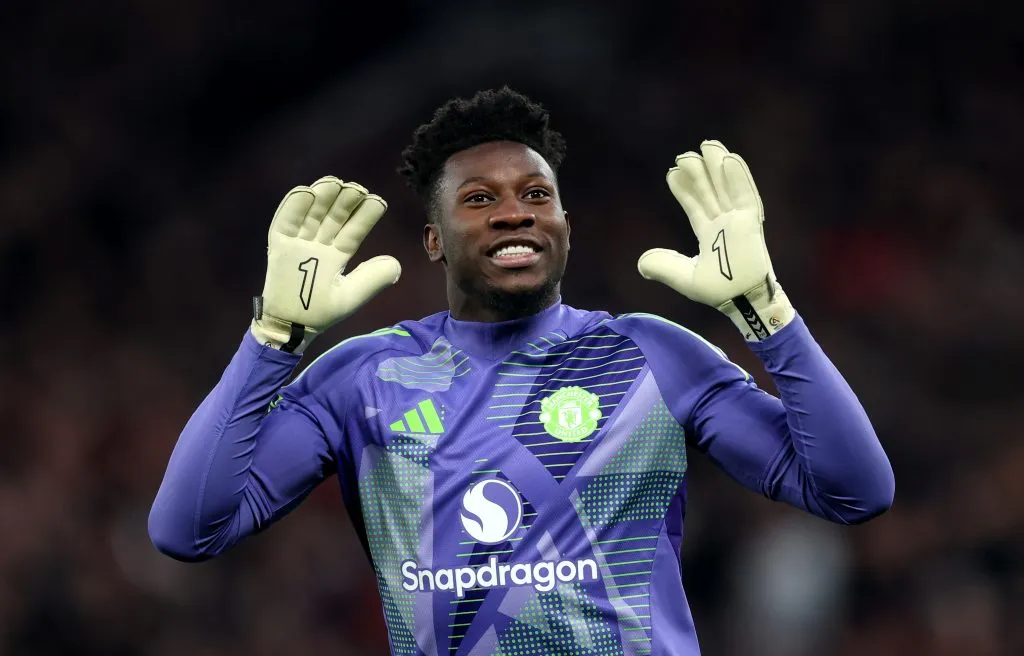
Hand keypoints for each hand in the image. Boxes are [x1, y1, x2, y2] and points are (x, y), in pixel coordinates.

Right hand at [252, 176, 401, 351]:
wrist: (290, 327)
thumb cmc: (321, 313)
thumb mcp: (351, 297)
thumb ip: (372, 280)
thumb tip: (395, 264)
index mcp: (337, 255)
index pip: (354, 231)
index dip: (365, 216)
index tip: (378, 202)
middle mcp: (319, 245)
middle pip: (333, 217)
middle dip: (345, 201)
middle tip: (356, 188)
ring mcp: (299, 243)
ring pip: (312, 214)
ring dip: (322, 197)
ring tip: (334, 183)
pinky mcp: (279, 245)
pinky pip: (285, 222)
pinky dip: (293, 207)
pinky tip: (306, 192)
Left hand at [637, 140, 793, 340]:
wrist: (741, 302)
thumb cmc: (718, 291)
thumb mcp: (683, 278)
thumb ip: (663, 267)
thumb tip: (641, 264)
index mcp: (710, 234)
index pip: (695, 206)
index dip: (685, 190)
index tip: (672, 172)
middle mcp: (724, 224)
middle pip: (710, 191)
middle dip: (699, 172)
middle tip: (686, 154)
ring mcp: (738, 221)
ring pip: (726, 188)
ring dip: (717, 167)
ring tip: (707, 146)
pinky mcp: (752, 223)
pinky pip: (745, 196)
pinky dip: (739, 178)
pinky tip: (729, 159)